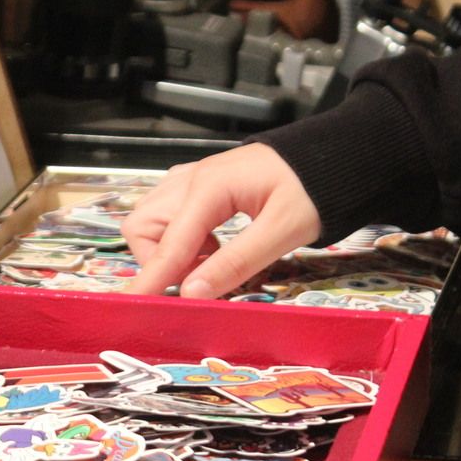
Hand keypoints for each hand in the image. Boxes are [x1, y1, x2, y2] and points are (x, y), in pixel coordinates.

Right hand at [123, 143, 320, 298]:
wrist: (332, 155)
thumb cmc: (313, 189)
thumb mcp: (283, 231)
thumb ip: (236, 262)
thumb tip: (192, 295)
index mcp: (209, 188)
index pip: (168, 243)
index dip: (149, 278)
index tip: (128, 305)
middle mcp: (190, 180)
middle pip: (142, 227)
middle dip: (160, 260)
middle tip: (201, 276)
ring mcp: (192, 179)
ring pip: (151, 220)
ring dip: (171, 250)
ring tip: (214, 259)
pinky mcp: (200, 185)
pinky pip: (171, 216)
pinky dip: (183, 239)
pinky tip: (216, 245)